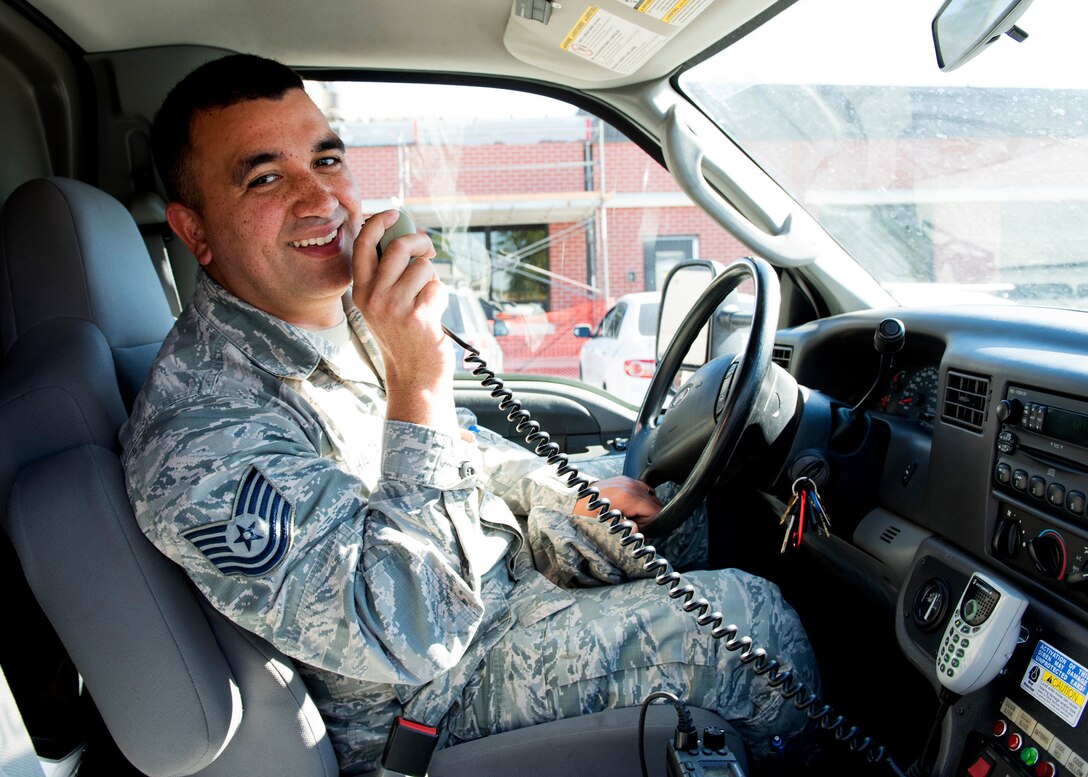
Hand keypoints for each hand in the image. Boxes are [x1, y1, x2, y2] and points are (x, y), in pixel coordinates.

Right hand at [351, 210, 455, 430]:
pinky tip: (434, 314)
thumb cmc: (403, 336)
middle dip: (419, 241)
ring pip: (422, 266)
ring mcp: (395, 307)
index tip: (392, 214)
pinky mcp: (418, 316)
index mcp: (361, 292)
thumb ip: (387, 275)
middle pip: (398, 247)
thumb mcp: (383, 305)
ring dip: (432, 278)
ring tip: (427, 297)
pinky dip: (440, 296)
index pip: (362, 246)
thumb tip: (404, 237)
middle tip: (427, 250)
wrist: (414, 375)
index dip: (378, 223)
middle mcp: (374, 298)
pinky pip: (437, 287)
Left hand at [573, 476, 662, 531]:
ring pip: (649, 496)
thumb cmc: (583, 515)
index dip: (651, 524)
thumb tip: (637, 530)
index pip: (656, 510)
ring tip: (628, 516)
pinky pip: (639, 490)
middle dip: (648, 516)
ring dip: (643, 508)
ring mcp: (625, 480)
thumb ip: (624, 528)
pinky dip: (637, 500)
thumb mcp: (603, 526)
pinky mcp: (621, 480)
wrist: (568, 502)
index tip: (640, 530)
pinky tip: (626, 508)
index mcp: (628, 496)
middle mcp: (629, 485)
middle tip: (633, 525)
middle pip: (654, 503)